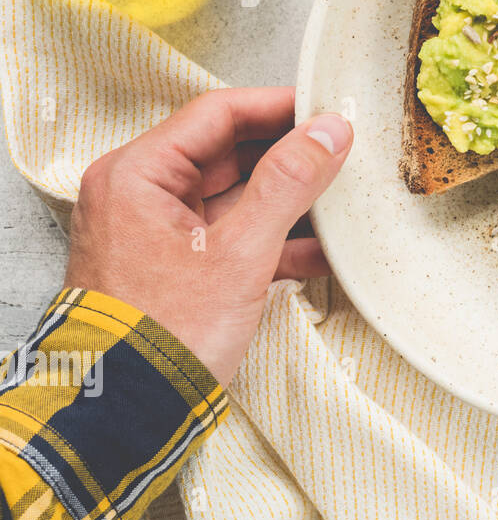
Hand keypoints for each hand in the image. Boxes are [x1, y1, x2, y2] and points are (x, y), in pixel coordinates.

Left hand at [64, 87, 352, 383]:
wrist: (129, 412)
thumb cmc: (166, 331)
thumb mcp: (240, 251)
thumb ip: (289, 183)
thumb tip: (330, 130)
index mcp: (138, 175)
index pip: (218, 114)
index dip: (279, 107)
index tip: (329, 109)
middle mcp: (141, 195)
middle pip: (229, 154)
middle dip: (290, 157)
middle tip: (344, 152)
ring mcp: (159, 233)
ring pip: (237, 197)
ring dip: (289, 202)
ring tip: (343, 203)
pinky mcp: (178, 269)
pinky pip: (233, 237)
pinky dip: (275, 242)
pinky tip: (323, 253)